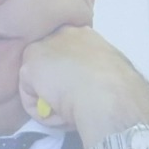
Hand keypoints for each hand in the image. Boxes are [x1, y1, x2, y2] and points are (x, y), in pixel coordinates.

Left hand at [17, 25, 148, 148]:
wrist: (109, 93)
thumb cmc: (119, 87)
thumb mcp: (110, 70)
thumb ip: (94, 70)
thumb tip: (90, 84)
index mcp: (84, 34)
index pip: (66, 51)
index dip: (69, 74)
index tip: (80, 91)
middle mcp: (62, 34)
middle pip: (48, 65)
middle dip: (53, 85)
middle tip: (70, 105)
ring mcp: (43, 47)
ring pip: (38, 84)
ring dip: (50, 102)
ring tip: (70, 113)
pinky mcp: (30, 67)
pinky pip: (31, 101)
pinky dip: (44, 114)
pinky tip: (62, 115)